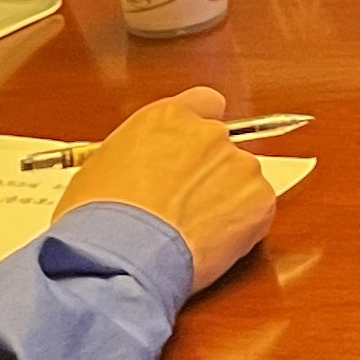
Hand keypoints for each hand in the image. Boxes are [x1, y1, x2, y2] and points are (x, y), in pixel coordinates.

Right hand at [55, 87, 278, 290]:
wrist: (120, 256)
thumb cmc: (99, 218)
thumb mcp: (101, 167)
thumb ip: (138, 154)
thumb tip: (143, 168)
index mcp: (168, 118)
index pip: (205, 103)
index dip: (198, 129)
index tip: (192, 150)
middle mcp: (209, 133)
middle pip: (222, 145)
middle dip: (208, 171)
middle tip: (183, 204)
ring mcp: (239, 165)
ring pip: (241, 179)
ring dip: (225, 199)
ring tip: (190, 231)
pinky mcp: (260, 200)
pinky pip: (257, 210)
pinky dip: (241, 227)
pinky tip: (208, 244)